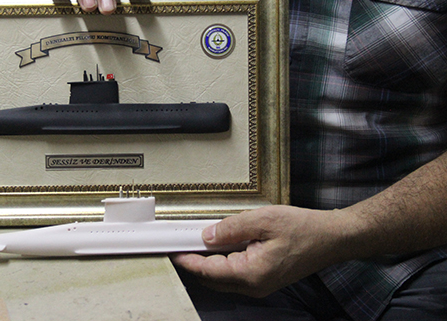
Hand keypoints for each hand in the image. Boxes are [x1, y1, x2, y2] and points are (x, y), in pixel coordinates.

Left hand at [171, 205, 348, 297]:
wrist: (332, 238)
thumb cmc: (305, 229)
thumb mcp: (264, 220)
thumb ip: (231, 228)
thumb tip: (207, 234)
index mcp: (252, 273)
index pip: (207, 271)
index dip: (186, 259)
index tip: (172, 249)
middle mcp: (254, 285)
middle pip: (211, 278)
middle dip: (193, 262)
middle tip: (180, 243)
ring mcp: (260, 284)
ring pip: (222, 277)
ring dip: (207, 262)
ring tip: (198, 240)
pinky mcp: (264, 278)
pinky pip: (235, 274)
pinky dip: (222, 261)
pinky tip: (221, 245)